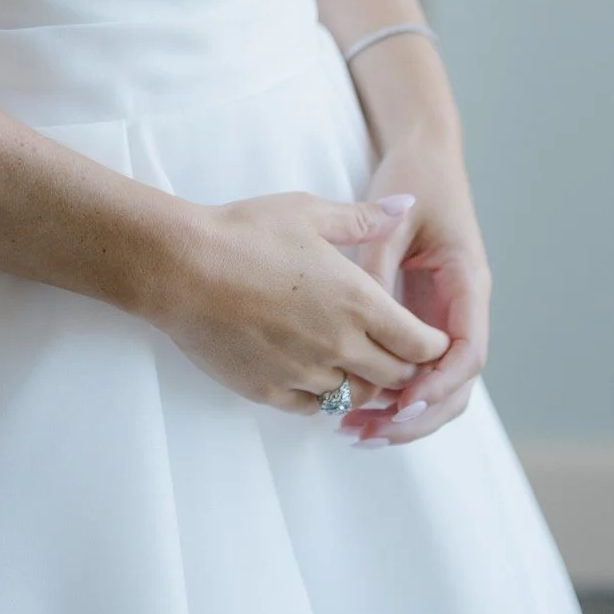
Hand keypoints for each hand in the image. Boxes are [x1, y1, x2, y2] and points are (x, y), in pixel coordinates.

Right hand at [155, 191, 449, 412]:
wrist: (182, 268)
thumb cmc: (244, 233)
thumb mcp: (308, 212)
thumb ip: (363, 218)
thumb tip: (406, 206)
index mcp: (357, 301)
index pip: (419, 343)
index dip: (431, 344)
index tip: (428, 337)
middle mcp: (339, 345)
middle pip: (395, 376)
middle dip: (404, 366)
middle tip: (398, 353)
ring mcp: (305, 373)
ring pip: (356, 396)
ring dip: (364, 382)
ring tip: (357, 364)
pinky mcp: (271, 391)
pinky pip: (314, 407)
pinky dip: (324, 394)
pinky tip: (316, 374)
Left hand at [341, 140, 490, 445]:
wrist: (424, 152)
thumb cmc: (414, 176)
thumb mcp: (396, 213)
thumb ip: (380, 264)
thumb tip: (364, 317)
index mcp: (469, 283)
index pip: (468, 352)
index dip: (439, 385)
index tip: (403, 405)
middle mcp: (463, 308)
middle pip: (455, 384)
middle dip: (418, 417)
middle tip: (371, 435)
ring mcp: (445, 316)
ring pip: (436, 385)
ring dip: (403, 415)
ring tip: (356, 435)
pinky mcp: (422, 317)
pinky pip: (415, 367)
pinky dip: (392, 393)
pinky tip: (354, 409)